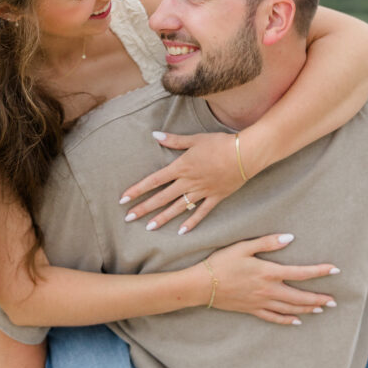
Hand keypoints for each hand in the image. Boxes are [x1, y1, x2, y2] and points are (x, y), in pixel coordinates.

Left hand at [120, 131, 241, 232]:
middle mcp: (188, 182)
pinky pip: (201, 213)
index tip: (123, 199)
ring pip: (178, 208)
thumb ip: (174, 140)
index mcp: (181, 167)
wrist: (244, 154)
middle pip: (161, 198)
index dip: (137, 190)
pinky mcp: (215, 198)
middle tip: (128, 218)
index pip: (154, 181)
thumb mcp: (195, 139)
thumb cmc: (220, 143)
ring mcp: (202, 192)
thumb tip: (155, 135)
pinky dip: (191, 223)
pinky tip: (181, 232)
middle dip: (144, 208)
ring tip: (149, 227)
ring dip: (162, 218)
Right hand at [203, 234, 339, 324]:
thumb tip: (290, 238)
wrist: (201, 285)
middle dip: (319, 298)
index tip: (335, 270)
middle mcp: (268, 290)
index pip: (300, 273)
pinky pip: (274, 318)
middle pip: (300, 297)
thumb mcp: (243, 247)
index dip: (320, 271)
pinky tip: (297, 321)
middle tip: (335, 300)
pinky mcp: (252, 310)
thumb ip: (267, 242)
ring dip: (308, 309)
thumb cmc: (221, 263)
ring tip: (322, 309)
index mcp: (268, 272)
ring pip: (290, 309)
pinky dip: (288, 320)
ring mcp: (261, 302)